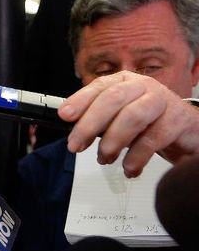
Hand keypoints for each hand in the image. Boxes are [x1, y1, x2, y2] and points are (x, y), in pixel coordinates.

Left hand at [59, 71, 198, 176]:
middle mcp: (143, 86)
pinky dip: (137, 157)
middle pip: (113, 99)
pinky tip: (129, 168)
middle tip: (76, 145)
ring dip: (113, 141)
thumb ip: (97, 120)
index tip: (64, 116)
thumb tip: (72, 132)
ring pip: (133, 116)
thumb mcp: (118, 117)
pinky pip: (154, 138)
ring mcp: (162, 101)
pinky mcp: (179, 120)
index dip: (79, 100)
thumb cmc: (148, 123)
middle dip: (90, 124)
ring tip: (104, 158)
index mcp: (124, 82)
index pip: (98, 87)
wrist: (187, 131)